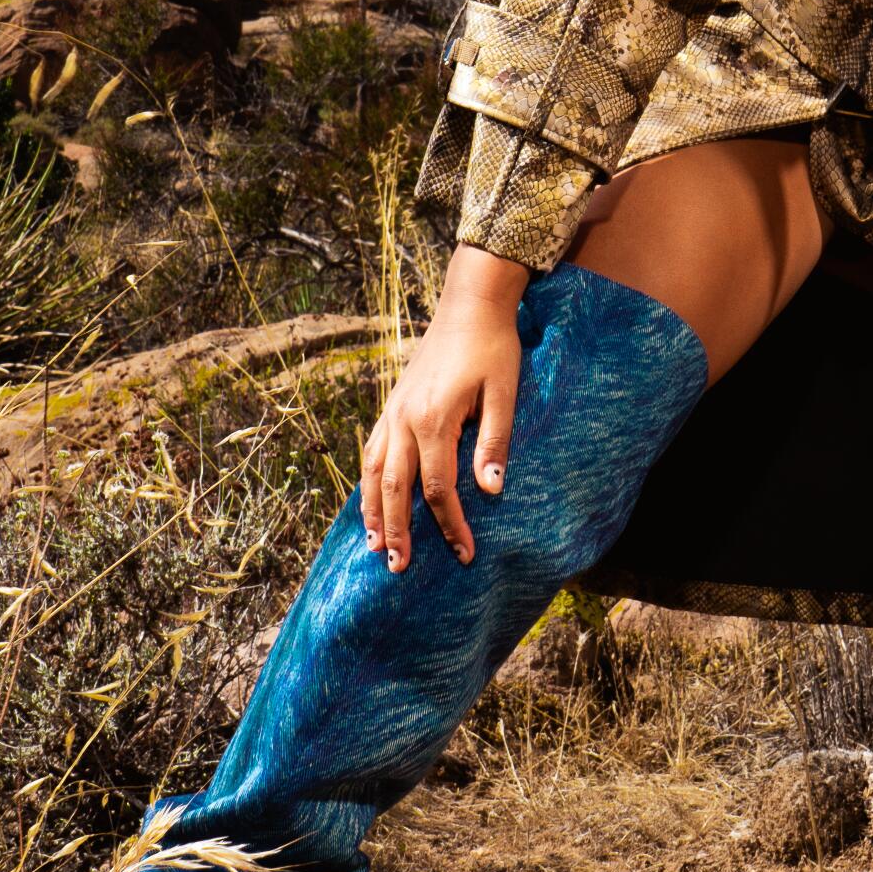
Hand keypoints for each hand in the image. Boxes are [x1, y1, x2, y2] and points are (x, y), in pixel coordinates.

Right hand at [360, 245, 528, 571]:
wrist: (470, 304)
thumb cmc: (493, 347)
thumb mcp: (504, 393)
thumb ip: (494, 442)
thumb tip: (490, 491)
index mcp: (433, 419)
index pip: (437, 487)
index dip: (450, 525)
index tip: (465, 554)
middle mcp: (404, 419)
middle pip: (396, 487)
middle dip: (396, 531)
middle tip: (399, 567)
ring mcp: (393, 411)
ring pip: (374, 471)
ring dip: (373, 511)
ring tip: (373, 545)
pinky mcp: (392, 404)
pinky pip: (373, 451)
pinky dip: (369, 481)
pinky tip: (372, 500)